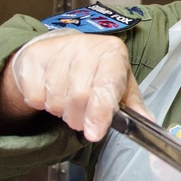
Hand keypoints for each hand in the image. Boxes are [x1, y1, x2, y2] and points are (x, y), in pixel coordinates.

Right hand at [8, 30, 148, 140]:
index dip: (100, 112)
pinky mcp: (33, 56)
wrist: (60, 49)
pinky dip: (41, 104)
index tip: (94, 133)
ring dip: (61, 111)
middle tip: (81, 119)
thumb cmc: (95, 71)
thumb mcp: (120, 84)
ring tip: (67, 101)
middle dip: (79, 118)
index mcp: (112, 53)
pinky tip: (50, 92)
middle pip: (79, 96)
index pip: (105, 86)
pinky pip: (35, 96)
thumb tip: (147, 121)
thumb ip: (133, 104)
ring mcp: (58, 48)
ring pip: (56, 99)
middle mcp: (86, 46)